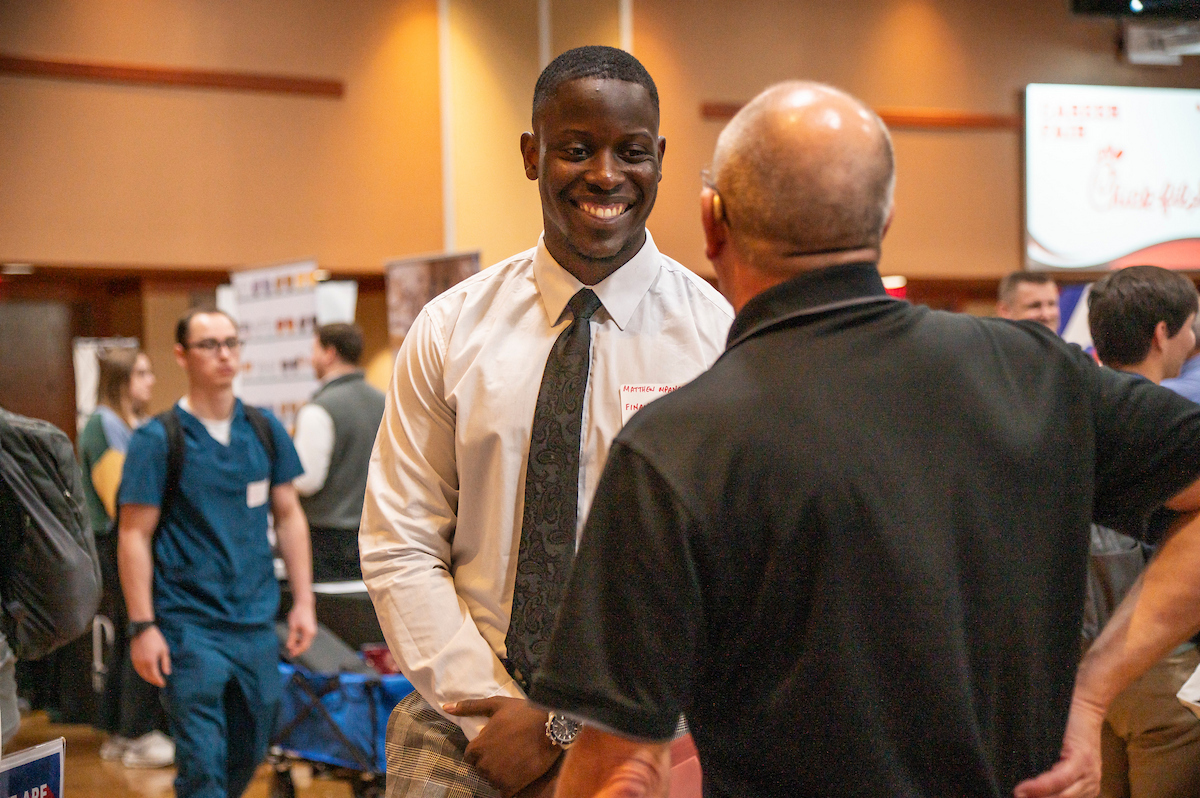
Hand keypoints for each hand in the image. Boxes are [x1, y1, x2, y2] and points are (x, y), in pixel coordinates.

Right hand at [130, 625, 171, 686]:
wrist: (142, 630)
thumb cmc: (156, 639)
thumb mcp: (164, 650)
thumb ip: (165, 662)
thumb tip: (167, 673)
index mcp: (150, 661)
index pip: (155, 676)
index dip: (159, 681)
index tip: (164, 684)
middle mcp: (142, 663)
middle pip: (147, 677)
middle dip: (154, 681)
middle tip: (159, 683)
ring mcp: (136, 661)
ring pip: (141, 674)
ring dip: (148, 678)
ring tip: (154, 679)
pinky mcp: (133, 659)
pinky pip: (137, 670)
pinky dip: (142, 673)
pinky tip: (147, 673)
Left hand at [286, 601, 317, 657]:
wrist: (304, 603)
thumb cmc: (298, 613)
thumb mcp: (292, 626)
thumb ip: (292, 637)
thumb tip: (289, 647)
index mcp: (308, 633)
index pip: (303, 646)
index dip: (297, 651)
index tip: (290, 655)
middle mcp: (312, 633)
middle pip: (306, 645)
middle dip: (298, 650)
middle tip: (290, 653)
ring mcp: (313, 630)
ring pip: (306, 642)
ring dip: (300, 645)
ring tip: (292, 647)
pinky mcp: (311, 628)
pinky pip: (307, 638)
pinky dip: (302, 641)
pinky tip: (296, 640)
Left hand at [444, 696, 560, 796]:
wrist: (550, 728)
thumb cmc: (522, 714)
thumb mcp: (495, 705)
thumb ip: (470, 707)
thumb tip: (446, 707)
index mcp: (477, 747)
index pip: (470, 756)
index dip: (482, 750)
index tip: (496, 744)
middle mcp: (483, 765)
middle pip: (481, 769)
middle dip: (490, 762)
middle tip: (507, 751)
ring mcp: (497, 777)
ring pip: (492, 780)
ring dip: (500, 774)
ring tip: (515, 760)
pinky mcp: (511, 786)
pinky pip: (503, 791)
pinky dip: (509, 785)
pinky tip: (519, 772)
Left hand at [1012, 694, 1105, 797]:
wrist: (1086, 711)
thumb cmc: (1066, 717)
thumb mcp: (1053, 731)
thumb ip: (1041, 749)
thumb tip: (1019, 763)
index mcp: (1081, 759)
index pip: (1059, 781)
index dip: (1038, 789)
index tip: (1018, 790)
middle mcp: (1090, 775)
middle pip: (1065, 797)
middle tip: (1018, 796)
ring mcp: (1093, 784)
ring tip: (1026, 797)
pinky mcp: (1091, 788)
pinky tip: (1041, 797)